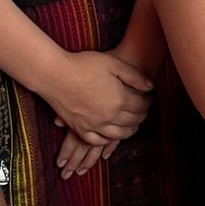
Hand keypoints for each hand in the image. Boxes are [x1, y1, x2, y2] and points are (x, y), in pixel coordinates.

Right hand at [45, 51, 153, 176]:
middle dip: (142, 116)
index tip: (149, 97)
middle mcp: (109, 116)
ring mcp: (94, 125)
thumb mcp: (113, 63)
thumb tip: (150, 88)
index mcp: (119, 99)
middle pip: (133, 121)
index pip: (141, 106)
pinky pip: (98, 141)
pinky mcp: (80, 129)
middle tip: (144, 110)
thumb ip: (134, 76)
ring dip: (130, 131)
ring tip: (133, 124)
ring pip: (119, 135)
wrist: (53, 74)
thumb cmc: (83, 64)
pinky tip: (111, 134)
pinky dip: (108, 140)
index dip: (148, 102)